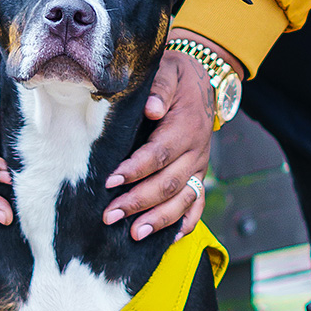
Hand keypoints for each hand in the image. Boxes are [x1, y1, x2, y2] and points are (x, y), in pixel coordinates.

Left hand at [103, 34, 238, 240]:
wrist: (201, 81)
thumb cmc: (175, 76)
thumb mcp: (168, 71)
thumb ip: (160, 88)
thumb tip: (151, 108)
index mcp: (185, 126)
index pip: (159, 154)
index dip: (135, 170)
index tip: (110, 181)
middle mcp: (196, 150)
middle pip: (168, 183)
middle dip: (138, 202)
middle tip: (109, 216)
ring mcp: (199, 165)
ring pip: (183, 198)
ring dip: (159, 219)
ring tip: (134, 235)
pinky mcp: (198, 174)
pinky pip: (197, 202)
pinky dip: (186, 223)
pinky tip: (168, 239)